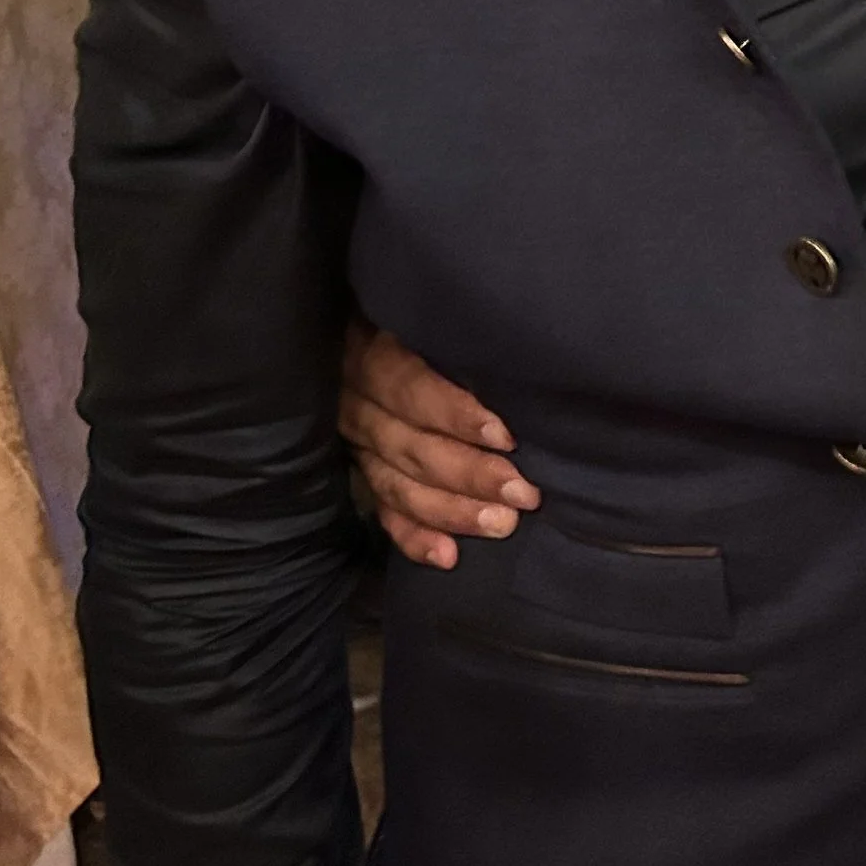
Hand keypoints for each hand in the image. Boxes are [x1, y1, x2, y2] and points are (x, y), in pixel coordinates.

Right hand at [340, 317, 537, 569]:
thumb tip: (515, 346)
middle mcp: (355, 402)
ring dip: (449, 510)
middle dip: (468, 474)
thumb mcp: (420, 308)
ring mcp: (354, 442)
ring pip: (398, 483)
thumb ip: (451, 329)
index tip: (505, 436)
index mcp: (370, 353)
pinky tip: (448, 557)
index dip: (455, 414)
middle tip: (522, 495)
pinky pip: (382, 509)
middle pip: (410, 444)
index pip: (409, 388)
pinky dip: (412, 536)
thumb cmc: (416, 314)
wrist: (343, 326)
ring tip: (500, 525)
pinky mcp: (358, 470)